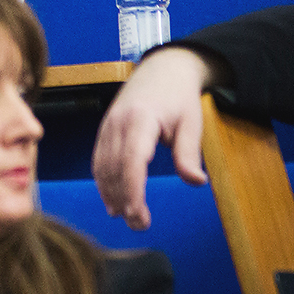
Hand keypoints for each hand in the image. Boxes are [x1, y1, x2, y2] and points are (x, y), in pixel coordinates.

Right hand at [92, 48, 215, 229]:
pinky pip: (98, 158)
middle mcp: (117, 123)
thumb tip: (195, 182)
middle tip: (138, 225)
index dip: (132, 190)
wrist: (162, 68)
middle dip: (123, 199)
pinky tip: (111, 199)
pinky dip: (102, 181)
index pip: (131, 161)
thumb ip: (188, 153)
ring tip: (124, 217)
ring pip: (102, 165)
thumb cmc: (178, 96)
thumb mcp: (191, 122)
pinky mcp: (104, 129)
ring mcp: (107, 125)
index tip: (139, 215)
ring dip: (110, 193)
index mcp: (140, 120)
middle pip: (114, 167)